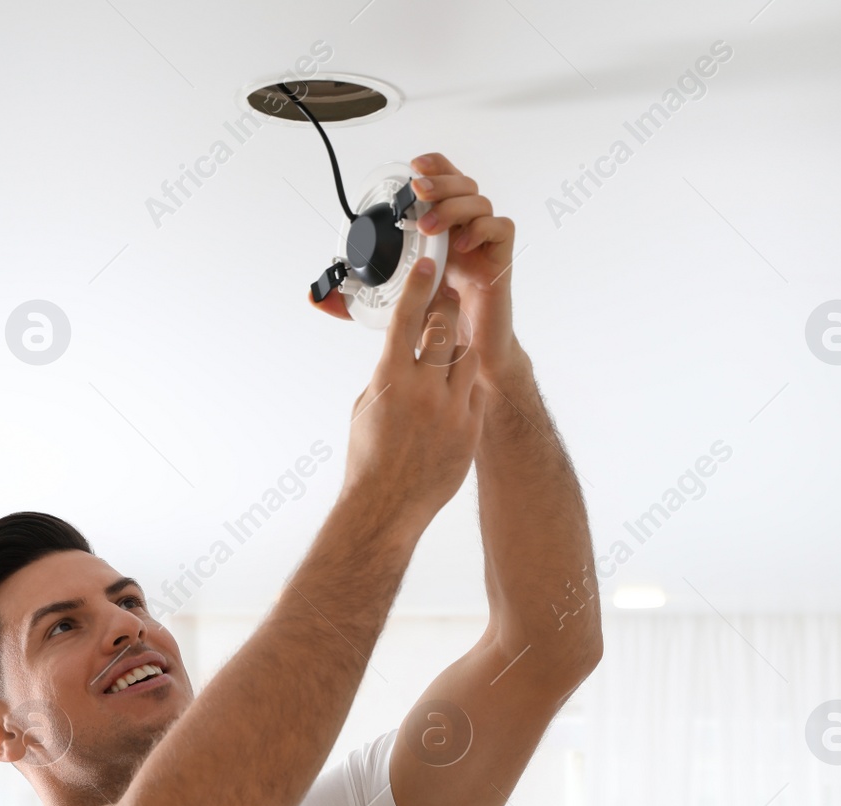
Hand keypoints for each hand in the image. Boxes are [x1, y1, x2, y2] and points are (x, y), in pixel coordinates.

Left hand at [312, 152, 523, 383]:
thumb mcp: (382, 306)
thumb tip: (314, 297)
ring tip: (430, 227)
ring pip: (479, 201)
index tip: (411, 167)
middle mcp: (463, 230)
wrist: (468, 354)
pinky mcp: (500, 260)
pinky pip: (501, 228)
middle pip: (461, 183)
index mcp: (439, 230)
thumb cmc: (433, 323)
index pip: (442, 182)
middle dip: (439, 181)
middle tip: (416, 194)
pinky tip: (461, 245)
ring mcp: (483, 243)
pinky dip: (482, 229)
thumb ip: (350, 301)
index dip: (433, 166)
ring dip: (453, 207)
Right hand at [340, 256, 485, 535]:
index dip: (419, 287)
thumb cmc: (368, 457)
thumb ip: (387, 373)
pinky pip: (474, 388)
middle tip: (444, 300)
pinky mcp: (470, 427)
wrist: (387, 505)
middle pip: (445, 328)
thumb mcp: (366, 405)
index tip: (428, 265)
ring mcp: (452, 408)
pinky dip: (464, 382)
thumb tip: (402, 350)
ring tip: (445, 352)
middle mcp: (424, 389)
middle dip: (445, 309)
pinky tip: (451, 390)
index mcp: (390, 380)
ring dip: (455, 347)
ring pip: (466, 356)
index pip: (408, 319)